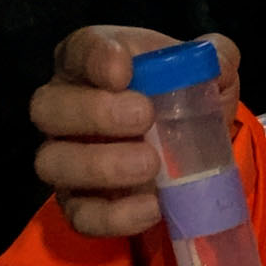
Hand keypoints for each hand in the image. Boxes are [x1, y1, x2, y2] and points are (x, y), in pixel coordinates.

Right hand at [30, 25, 241, 236]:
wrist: (187, 150)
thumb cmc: (180, 96)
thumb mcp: (206, 71)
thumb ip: (216, 57)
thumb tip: (217, 63)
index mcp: (91, 64)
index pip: (78, 50)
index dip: (94, 58)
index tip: (123, 69)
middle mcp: (64, 108)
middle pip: (48, 106)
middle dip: (94, 112)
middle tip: (144, 116)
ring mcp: (65, 158)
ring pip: (52, 162)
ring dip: (100, 164)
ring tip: (151, 165)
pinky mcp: (78, 203)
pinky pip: (80, 214)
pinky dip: (115, 215)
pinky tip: (152, 206)